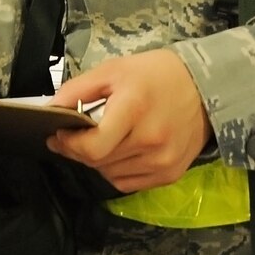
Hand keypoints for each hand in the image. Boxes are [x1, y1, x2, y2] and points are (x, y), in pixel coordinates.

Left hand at [45, 49, 210, 192]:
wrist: (206, 88)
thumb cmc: (155, 75)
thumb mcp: (112, 71)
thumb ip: (76, 91)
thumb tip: (49, 111)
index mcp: (134, 110)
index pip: (92, 146)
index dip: (68, 143)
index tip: (59, 133)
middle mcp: (151, 141)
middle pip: (97, 161)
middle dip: (77, 150)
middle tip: (71, 135)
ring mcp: (162, 161)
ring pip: (109, 174)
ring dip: (97, 161)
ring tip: (101, 140)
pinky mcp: (170, 174)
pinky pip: (128, 183)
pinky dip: (115, 170)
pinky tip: (119, 151)